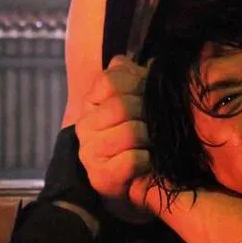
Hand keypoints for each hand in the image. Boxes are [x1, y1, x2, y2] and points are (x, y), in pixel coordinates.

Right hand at [76, 55, 153, 222]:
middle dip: (147, 113)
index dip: (137, 85)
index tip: (149, 97)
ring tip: (153, 143)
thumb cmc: (140, 136)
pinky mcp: (100, 176)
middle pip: (122, 105)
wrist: (138, 181)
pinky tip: (148, 161)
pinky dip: (146, 159)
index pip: (110, 79)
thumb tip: (138, 62)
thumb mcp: (138, 98)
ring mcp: (88, 152)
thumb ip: (133, 76)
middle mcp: (84, 125)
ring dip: (149, 138)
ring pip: (130, 132)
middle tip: (157, 123)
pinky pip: (131, 159)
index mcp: (92, 101)